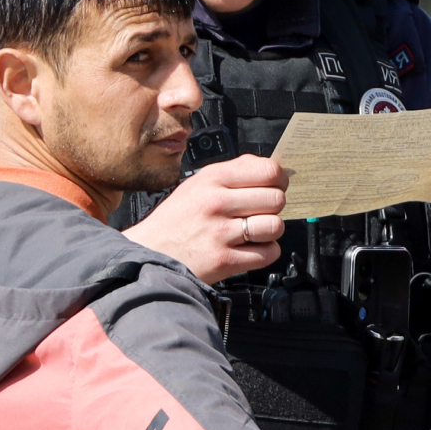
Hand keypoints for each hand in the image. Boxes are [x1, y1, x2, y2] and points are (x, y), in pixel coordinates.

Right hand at [123, 155, 289, 283]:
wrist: (151, 253)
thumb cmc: (177, 219)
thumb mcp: (198, 184)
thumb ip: (233, 173)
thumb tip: (271, 168)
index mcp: (212, 178)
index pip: (268, 170)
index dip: (279, 179)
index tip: (275, 186)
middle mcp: (217, 203)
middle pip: (276, 199)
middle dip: (273, 207)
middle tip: (260, 212)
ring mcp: (221, 233)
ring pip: (275, 226)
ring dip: (270, 231)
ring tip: (254, 232)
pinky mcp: (225, 260)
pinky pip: (268, 253)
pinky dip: (265, 253)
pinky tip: (250, 249)